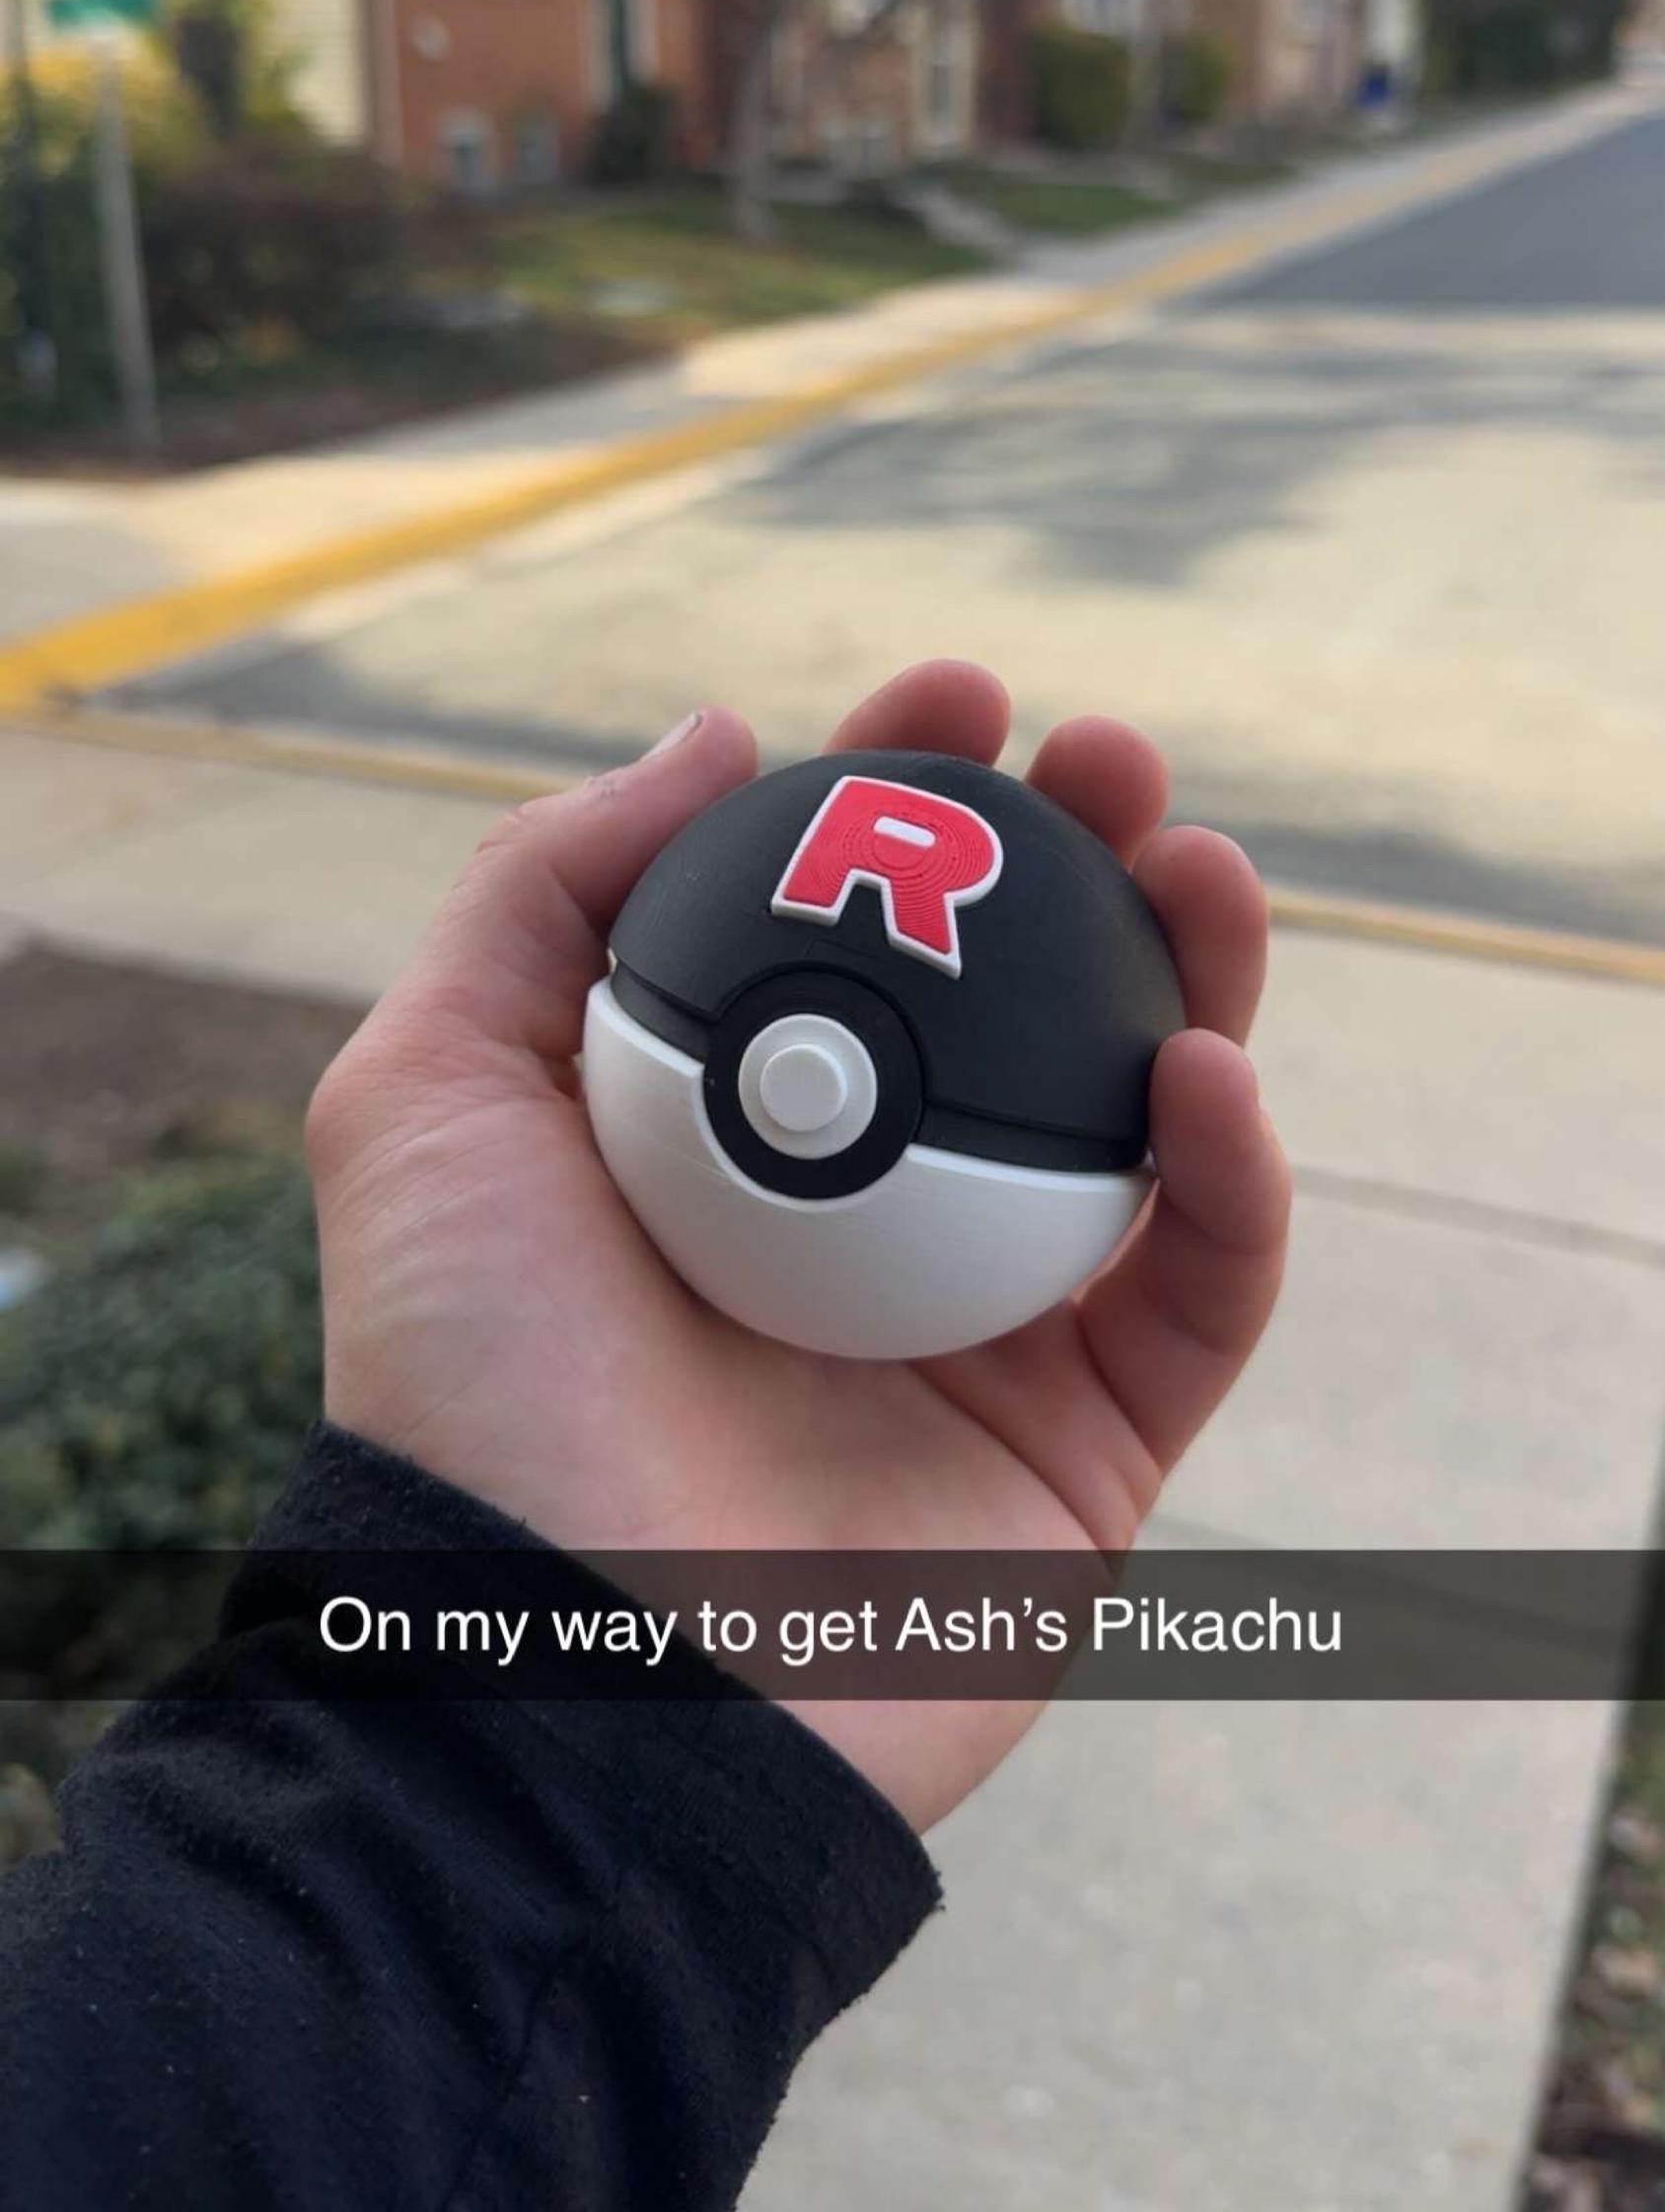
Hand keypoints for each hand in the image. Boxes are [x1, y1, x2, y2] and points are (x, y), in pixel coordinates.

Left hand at [307, 661, 1288, 1830]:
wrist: (547, 1675)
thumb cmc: (467, 1386)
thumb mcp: (429, 1092)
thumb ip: (543, 891)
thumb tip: (716, 734)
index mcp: (729, 1131)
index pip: (848, 929)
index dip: (910, 796)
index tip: (959, 694)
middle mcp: (865, 1213)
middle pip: (1015, 1005)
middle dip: (1080, 859)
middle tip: (1112, 760)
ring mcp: (986, 1332)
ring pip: (1140, 1122)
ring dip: (1194, 973)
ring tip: (1199, 864)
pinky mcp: (1086, 1453)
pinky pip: (1200, 1288)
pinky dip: (1233, 1175)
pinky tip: (1200, 1070)